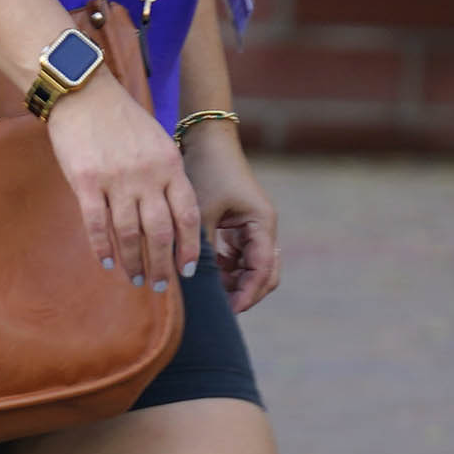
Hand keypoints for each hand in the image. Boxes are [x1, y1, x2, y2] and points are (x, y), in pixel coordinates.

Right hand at [43, 80, 203, 290]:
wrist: (83, 92)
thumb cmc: (120, 118)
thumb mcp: (157, 141)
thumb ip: (166, 175)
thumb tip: (172, 216)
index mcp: (169, 165)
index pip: (187, 215)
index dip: (189, 247)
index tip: (187, 270)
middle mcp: (147, 175)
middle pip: (161, 232)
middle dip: (163, 264)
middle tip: (161, 285)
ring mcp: (116, 180)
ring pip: (130, 233)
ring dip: (134, 261)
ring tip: (136, 279)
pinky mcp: (86, 181)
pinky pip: (97, 224)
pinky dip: (103, 247)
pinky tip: (106, 263)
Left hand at [182, 123, 281, 312]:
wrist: (205, 141)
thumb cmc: (206, 171)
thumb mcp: (200, 211)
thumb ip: (199, 246)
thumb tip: (190, 281)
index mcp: (262, 224)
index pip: (263, 270)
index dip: (248, 294)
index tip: (228, 312)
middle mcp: (262, 229)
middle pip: (263, 274)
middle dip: (244, 293)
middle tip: (217, 310)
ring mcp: (251, 229)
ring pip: (249, 268)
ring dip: (232, 283)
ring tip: (206, 294)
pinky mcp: (237, 227)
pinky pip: (236, 257)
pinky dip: (223, 270)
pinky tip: (202, 275)